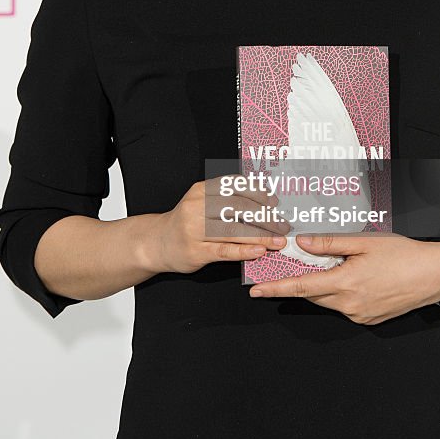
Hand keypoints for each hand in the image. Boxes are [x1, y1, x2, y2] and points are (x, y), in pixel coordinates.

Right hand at [141, 174, 289, 274]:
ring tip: (278, 241)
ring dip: (260, 236)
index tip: (275, 201)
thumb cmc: (187, 222)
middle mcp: (197, 207)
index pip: (235, 186)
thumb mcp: (201, 202)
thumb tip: (265, 200)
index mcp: (201, 190)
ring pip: (233, 230)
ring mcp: (195, 229)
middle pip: (238, 208)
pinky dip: (244, 250)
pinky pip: (224, 250)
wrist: (157, 242)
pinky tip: (259, 251)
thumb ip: (226, 198)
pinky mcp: (196, 251)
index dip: (258, 192)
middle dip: (265, 217)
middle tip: (282, 225)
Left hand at [247, 232, 439, 324]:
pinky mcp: (370, 319)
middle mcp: (350, 305)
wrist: (435, 274)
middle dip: (303, 281)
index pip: (302, 287)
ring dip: (325, 286)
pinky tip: (355, 277)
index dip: (276, 288)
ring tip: (337, 266)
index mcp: (346, 283)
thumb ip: (330, 243)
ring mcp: (361, 315)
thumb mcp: (364, 241)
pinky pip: (346, 307)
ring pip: (330, 301)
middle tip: (296, 265)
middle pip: (314, 294)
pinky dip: (341, 293)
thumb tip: (302, 243)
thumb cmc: (403, 254)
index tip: (256, 291)